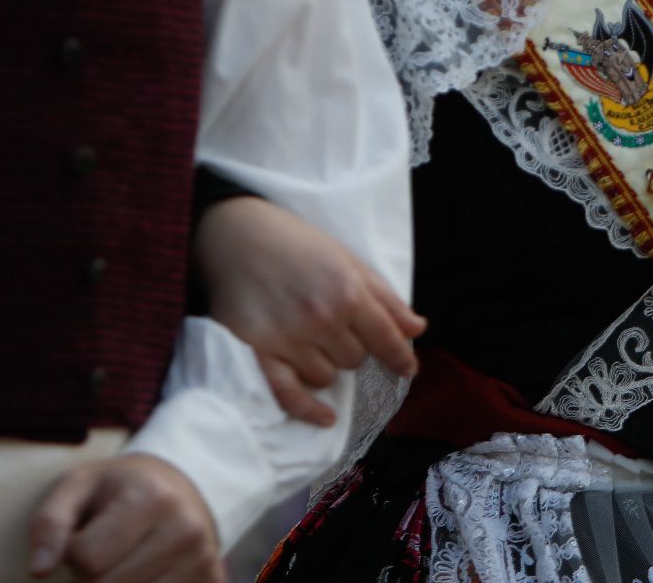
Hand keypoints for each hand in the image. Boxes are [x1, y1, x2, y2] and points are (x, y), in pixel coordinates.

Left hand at [27, 454, 220, 581]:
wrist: (180, 488)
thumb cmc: (118, 489)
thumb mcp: (78, 487)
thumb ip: (49, 523)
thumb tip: (39, 570)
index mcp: (152, 497)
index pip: (87, 558)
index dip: (71, 553)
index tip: (83, 535)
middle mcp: (185, 530)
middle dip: (89, 578)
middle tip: (102, 552)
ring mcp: (202, 561)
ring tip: (122, 562)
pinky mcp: (211, 581)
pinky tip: (141, 575)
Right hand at [195, 196, 425, 424]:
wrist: (235, 236)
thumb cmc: (296, 244)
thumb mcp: (348, 260)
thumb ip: (385, 297)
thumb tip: (417, 329)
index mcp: (348, 291)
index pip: (387, 339)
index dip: (401, 358)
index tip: (408, 370)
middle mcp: (321, 317)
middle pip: (355, 360)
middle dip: (351, 347)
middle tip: (332, 326)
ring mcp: (288, 337)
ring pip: (326, 377)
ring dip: (325, 365)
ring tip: (309, 339)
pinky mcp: (257, 352)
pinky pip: (289, 395)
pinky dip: (309, 410)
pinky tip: (326, 416)